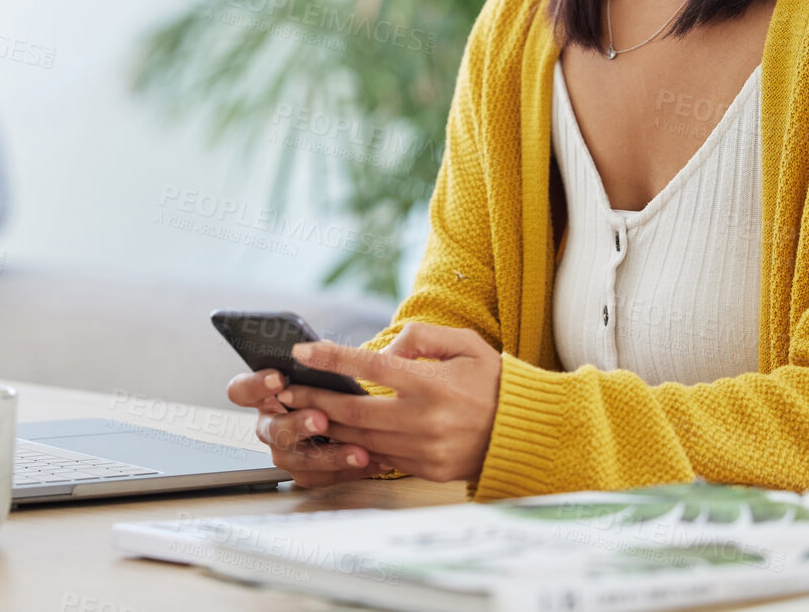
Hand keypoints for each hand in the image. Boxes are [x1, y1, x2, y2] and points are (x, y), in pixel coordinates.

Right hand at [225, 367, 390, 487]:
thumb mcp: (324, 365)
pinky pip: (319, 477)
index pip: (242, 390)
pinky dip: (346, 470)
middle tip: (320, 419)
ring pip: (295, 459)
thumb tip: (325, 348)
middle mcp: (269, 425)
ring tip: (358, 451)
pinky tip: (370, 460)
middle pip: (270, 430)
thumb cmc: (331, 384)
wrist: (356, 413)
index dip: (256, 385)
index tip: (279, 378)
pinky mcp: (304, 472)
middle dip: (297, 425)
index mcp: (264, 395)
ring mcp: (284, 451)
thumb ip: (319, 360)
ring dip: (328, 456)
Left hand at [278, 322, 501, 483]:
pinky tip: (332, 436)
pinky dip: (353, 447)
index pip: (371, 368)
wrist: (524, 432)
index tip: (303, 351)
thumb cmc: (493, 382)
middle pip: (354, 411)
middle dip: (314, 399)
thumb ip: (420, 337)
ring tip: (298, 414)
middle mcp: (424, 420)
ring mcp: (422, 449)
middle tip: (284, 391)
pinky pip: (379, 457)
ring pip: (359, 439)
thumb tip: (382, 349)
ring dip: (325, 427)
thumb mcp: (464, 344)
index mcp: (432, 384)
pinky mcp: (424, 469)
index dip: (333, 358)